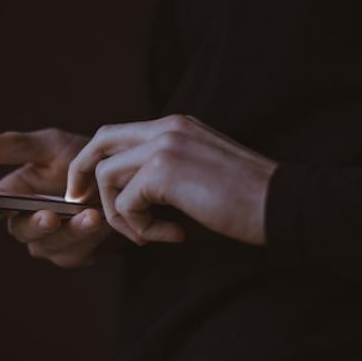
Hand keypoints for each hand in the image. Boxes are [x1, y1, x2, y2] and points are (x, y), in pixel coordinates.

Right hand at [0, 128, 114, 267]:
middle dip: (36, 224)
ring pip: (51, 245)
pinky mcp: (75, 254)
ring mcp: (50, 242)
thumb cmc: (82, 158)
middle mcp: (26, 222)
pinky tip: (104, 222)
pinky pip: (77, 252)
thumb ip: (17, 146)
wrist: (123, 177)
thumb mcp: (52, 146)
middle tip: (51, 216)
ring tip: (91, 215)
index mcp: (11, 196)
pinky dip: (91, 238)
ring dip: (71, 232)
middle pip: (20, 232)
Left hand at [65, 115, 277, 245]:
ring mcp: (164, 146)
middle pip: (100, 141)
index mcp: (175, 125)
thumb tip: (133, 189)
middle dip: (82, 173)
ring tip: (147, 234)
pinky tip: (172, 235)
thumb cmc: (248, 197)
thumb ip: (168, 168)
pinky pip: (126, 203)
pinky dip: (140, 228)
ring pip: (107, 176)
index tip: (89, 189)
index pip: (118, 133)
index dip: (96, 160)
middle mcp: (166, 128)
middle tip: (79, 202)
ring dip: (119, 213)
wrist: (282, 204)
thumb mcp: (201, 169)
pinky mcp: (164, 171)